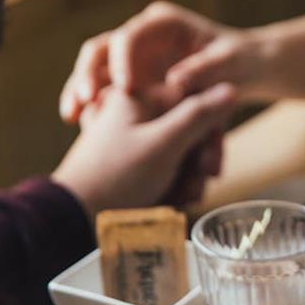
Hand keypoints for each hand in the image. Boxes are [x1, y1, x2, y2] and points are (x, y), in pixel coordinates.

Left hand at [52, 83, 235, 217]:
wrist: (74, 216)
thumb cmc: (116, 177)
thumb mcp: (164, 143)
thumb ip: (199, 115)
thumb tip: (230, 88)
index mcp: (139, 96)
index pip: (194, 100)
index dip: (209, 131)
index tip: (209, 161)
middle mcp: (136, 113)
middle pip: (189, 128)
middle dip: (198, 161)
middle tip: (199, 185)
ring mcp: (133, 138)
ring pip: (180, 151)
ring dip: (189, 177)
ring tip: (182, 198)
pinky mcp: (131, 162)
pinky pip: (165, 167)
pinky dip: (173, 184)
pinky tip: (172, 201)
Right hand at [59, 1, 267, 123]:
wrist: (246, 69)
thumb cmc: (241, 61)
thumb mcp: (230, 64)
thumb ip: (205, 69)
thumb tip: (176, 80)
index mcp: (163, 23)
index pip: (131, 35)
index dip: (123, 60)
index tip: (125, 88)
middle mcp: (142, 34)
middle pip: (102, 48)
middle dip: (88, 73)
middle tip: (85, 101)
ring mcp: (133, 56)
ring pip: (95, 68)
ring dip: (80, 90)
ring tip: (72, 116)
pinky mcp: (131, 77)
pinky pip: (103, 88)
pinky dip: (92, 104)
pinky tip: (81, 124)